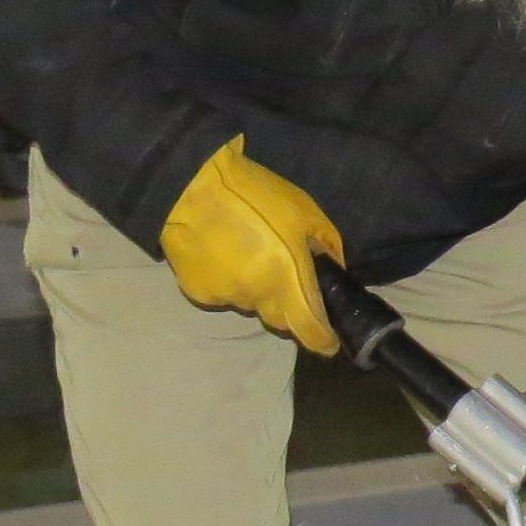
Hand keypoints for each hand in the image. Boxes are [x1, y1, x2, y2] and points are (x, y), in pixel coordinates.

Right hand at [160, 135, 344, 353]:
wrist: (191, 185)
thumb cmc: (255, 194)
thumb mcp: (305, 212)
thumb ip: (327, 247)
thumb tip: (334, 271)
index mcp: (289, 279)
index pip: (309, 331)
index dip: (323, 340)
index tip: (329, 340)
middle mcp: (258, 296)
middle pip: (282, 320)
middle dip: (291, 309)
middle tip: (289, 278)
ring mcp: (226, 297)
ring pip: (252, 305)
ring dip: (259, 291)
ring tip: (251, 256)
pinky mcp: (198, 292)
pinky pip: (224, 296)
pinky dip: (230, 283)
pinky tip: (224, 255)